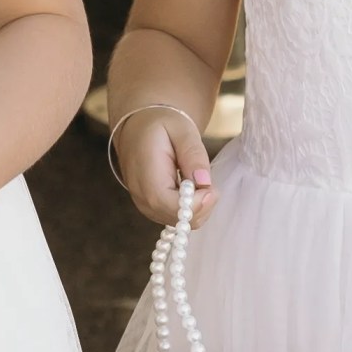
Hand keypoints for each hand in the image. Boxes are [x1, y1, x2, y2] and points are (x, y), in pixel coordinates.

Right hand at [112, 100, 212, 229]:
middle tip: (208, 180)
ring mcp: (147, 207)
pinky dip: (192, 208)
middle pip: (180, 220)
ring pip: (183, 224)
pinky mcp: (153, 210)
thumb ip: (193, 154)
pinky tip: (191, 188)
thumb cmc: (161, 126)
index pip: (172, 206)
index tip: (212, 187)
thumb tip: (204, 182)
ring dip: (199, 206)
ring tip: (197, 178)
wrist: (139, 128)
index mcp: (146, 176)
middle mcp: (143, 198)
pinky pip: (179, 220)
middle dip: (203, 205)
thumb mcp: (181, 130)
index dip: (197, 204)